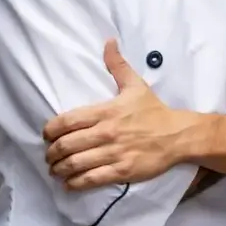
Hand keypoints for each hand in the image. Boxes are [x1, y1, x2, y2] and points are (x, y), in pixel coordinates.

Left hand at [43, 41, 198, 189]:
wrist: (178, 135)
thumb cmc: (154, 111)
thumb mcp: (135, 85)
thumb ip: (117, 65)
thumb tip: (108, 42)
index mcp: (106, 111)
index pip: (66, 121)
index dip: (50, 131)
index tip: (46, 136)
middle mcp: (106, 133)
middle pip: (66, 145)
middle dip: (51, 153)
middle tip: (49, 156)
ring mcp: (113, 153)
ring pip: (75, 164)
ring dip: (59, 169)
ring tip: (55, 170)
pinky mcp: (122, 171)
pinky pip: (90, 179)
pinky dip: (74, 183)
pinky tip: (69, 183)